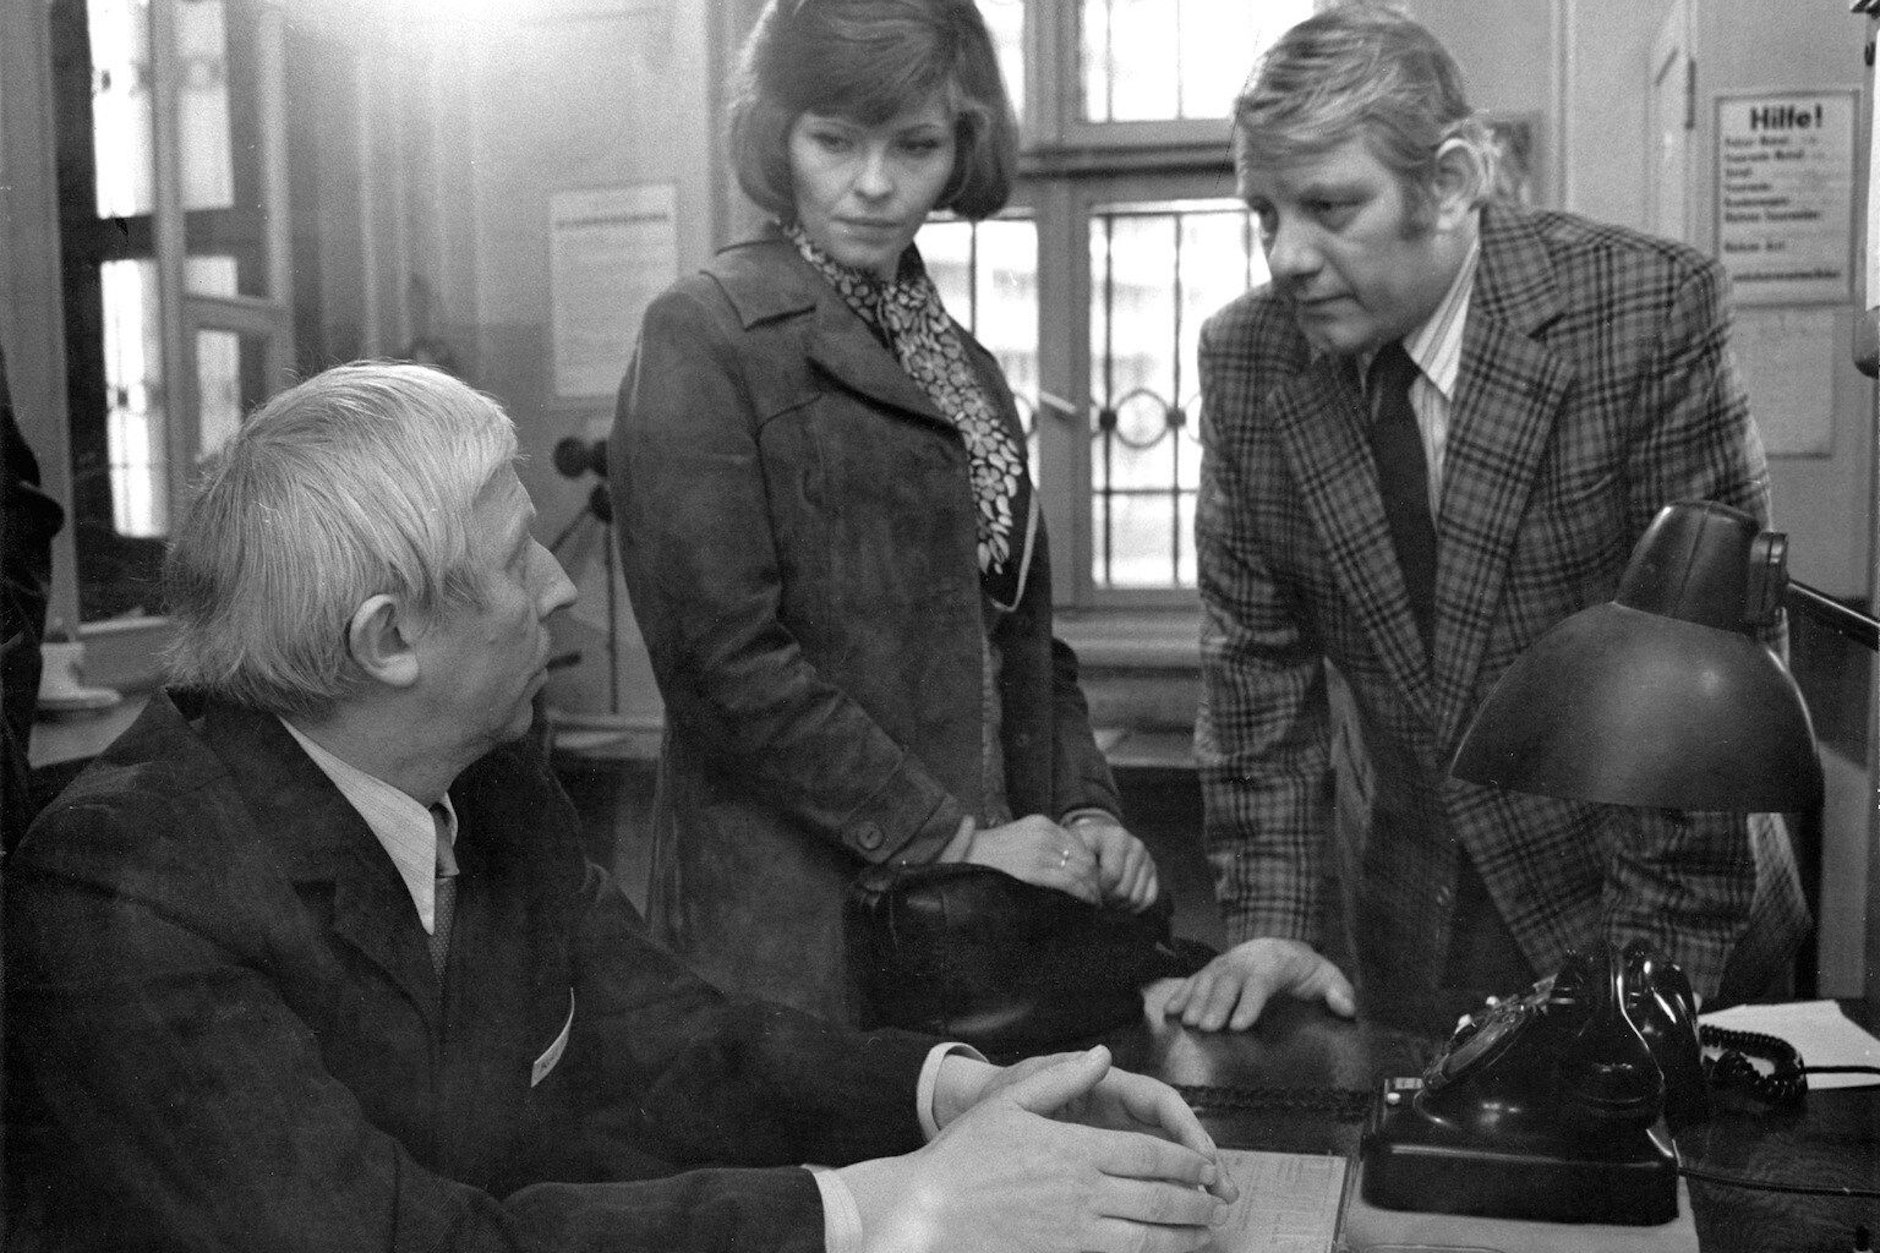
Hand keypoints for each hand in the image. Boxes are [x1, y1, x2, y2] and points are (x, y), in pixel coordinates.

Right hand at [843, 1047, 1227, 1252]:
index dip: (1186, 1161)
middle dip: (1196, 1202)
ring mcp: (1076, 1232)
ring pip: (1148, 1237)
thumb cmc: (963, 1157)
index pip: (1151, 1154)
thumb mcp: (1010, 1101)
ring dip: (1183, 1236)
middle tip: (1218, 1204)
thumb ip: (1061, 1078)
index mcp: (1077, 1149)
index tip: (1205, 1166)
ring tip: (1203, 1234)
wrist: (927, 1212)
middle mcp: (1084, 1192)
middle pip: (1160, 1198)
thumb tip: (1099, 1054)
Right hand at [964, 815, 1102, 905]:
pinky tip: (1086, 903)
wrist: (960, 855)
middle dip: (1094, 879)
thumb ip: (1043, 847)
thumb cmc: (987, 855)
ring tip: (1094, 904)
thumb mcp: (1019, 839)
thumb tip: (1068, 866)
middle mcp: (1044, 833)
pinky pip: (1070, 882)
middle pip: (1085, 857)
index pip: (1080, 845)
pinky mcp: (1033, 870)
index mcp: (1041, 823)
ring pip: (1082, 870)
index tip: (1093, 882)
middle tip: (1098, 897)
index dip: (1090, 866)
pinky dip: (1083, 894)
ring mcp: (1039, 850)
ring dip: (1092, 889)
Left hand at [1068, 816, 1158, 910]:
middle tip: (1094, 898)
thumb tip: (1087, 893)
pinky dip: (1133, 907)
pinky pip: (1149, 899)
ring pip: (1136, 898)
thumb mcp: (1074, 849)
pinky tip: (1118, 902)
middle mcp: (1136, 846)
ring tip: (1104, 899)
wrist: (1097, 837)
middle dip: (1106, 900)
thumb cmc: (1081, 846)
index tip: (1086, 891)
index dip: (1097, 890)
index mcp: (1117, 837)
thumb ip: (1078, 867)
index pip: (1112, 876)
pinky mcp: (1152, 870)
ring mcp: (1147, 858)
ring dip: (1118, 905)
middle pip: (1124, 891)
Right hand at [1160, 938, 1355, 1031]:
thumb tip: (1346, 1007)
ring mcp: (1224, 964)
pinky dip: (1179, 995)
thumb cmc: (1303, 970)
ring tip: (1189, 1024)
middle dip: (1216, 1004)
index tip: (1239, 1025)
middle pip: (1228, 980)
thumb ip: (1338, 991)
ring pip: (1206, 979)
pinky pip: (1192, 981)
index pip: (1261, 980)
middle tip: (1207, 1028)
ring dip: (1195, 1001)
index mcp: (1274, 962)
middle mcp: (1245, 960)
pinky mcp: (1210, 971)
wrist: (1279, 947)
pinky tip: (1169, 1012)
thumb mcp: (1326, 976)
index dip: (1249, 1002)